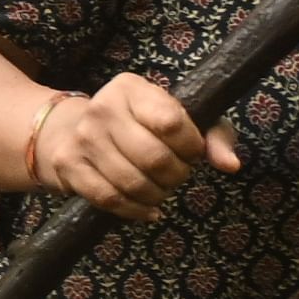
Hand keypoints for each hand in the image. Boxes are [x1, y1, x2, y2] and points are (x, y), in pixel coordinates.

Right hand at [33, 71, 236, 216]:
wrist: (70, 130)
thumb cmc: (138, 124)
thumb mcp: (179, 117)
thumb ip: (213, 135)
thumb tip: (230, 165)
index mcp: (131, 88)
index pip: (172, 122)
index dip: (191, 145)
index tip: (191, 151)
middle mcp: (102, 108)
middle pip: (154, 158)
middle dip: (176, 175)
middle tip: (177, 174)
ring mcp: (82, 138)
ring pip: (132, 183)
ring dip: (156, 195)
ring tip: (161, 190)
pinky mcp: (68, 165)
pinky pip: (109, 198)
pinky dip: (134, 210)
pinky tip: (147, 209)